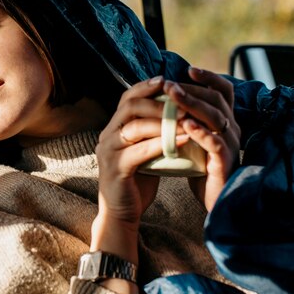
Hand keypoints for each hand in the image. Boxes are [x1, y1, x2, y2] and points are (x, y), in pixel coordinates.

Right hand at [93, 76, 174, 293]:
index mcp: (113, 128)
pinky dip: (162, 143)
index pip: (126, 98)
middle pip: (129, 106)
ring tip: (186, 118)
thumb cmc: (137, 181)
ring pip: (134, 126)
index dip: (146, 86)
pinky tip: (182, 139)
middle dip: (157, 100)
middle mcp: (107, 136)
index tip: (166, 80)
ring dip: (163, 121)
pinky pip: (139, 150)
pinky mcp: (115, 169)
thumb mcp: (143, 150)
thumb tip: (176, 111)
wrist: (121, 213)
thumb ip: (152, 133)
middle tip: (181, 99)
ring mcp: (109, 152)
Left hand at [163, 67, 239, 210]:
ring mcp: (230, 145)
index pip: (223, 91)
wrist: (215, 199)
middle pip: (216, 100)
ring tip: (173, 96)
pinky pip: (216, 144)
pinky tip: (186, 126)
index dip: (209, 78)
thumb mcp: (196, 137)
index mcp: (226, 120)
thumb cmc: (201, 166)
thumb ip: (189, 118)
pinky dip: (201, 133)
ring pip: (216, 118)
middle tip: (169, 84)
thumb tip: (167, 96)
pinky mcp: (224, 163)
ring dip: (193, 105)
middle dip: (191, 89)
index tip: (189, 70)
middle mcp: (232, 128)